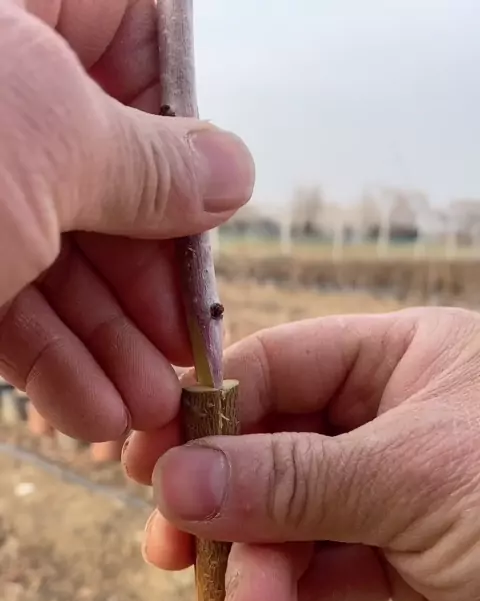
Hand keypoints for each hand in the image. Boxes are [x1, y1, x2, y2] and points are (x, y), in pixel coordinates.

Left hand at [0, 1, 252, 438]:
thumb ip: (152, 164)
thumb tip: (232, 172)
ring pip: (59, 261)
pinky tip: (91, 412)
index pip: (131, 37)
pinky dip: (52, 366)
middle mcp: (0, 102)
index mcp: (25, 17)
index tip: (200, 198)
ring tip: (151, 407)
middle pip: (106, 180)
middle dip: (151, 281)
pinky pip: (7, 310)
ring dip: (112, 346)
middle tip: (189, 344)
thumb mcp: (56, 143)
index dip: (177, 117)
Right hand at [127, 307, 479, 600]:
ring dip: (256, 575)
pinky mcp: (401, 556)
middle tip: (169, 554)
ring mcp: (394, 489)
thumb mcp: (411, 479)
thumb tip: (175, 480)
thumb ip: (290, 480)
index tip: (147, 463)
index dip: (209, 414)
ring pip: (294, 521)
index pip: (281, 367)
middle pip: (276, 451)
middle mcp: (395, 414)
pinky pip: (326, 569)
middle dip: (227, 510)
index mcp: (406, 357)